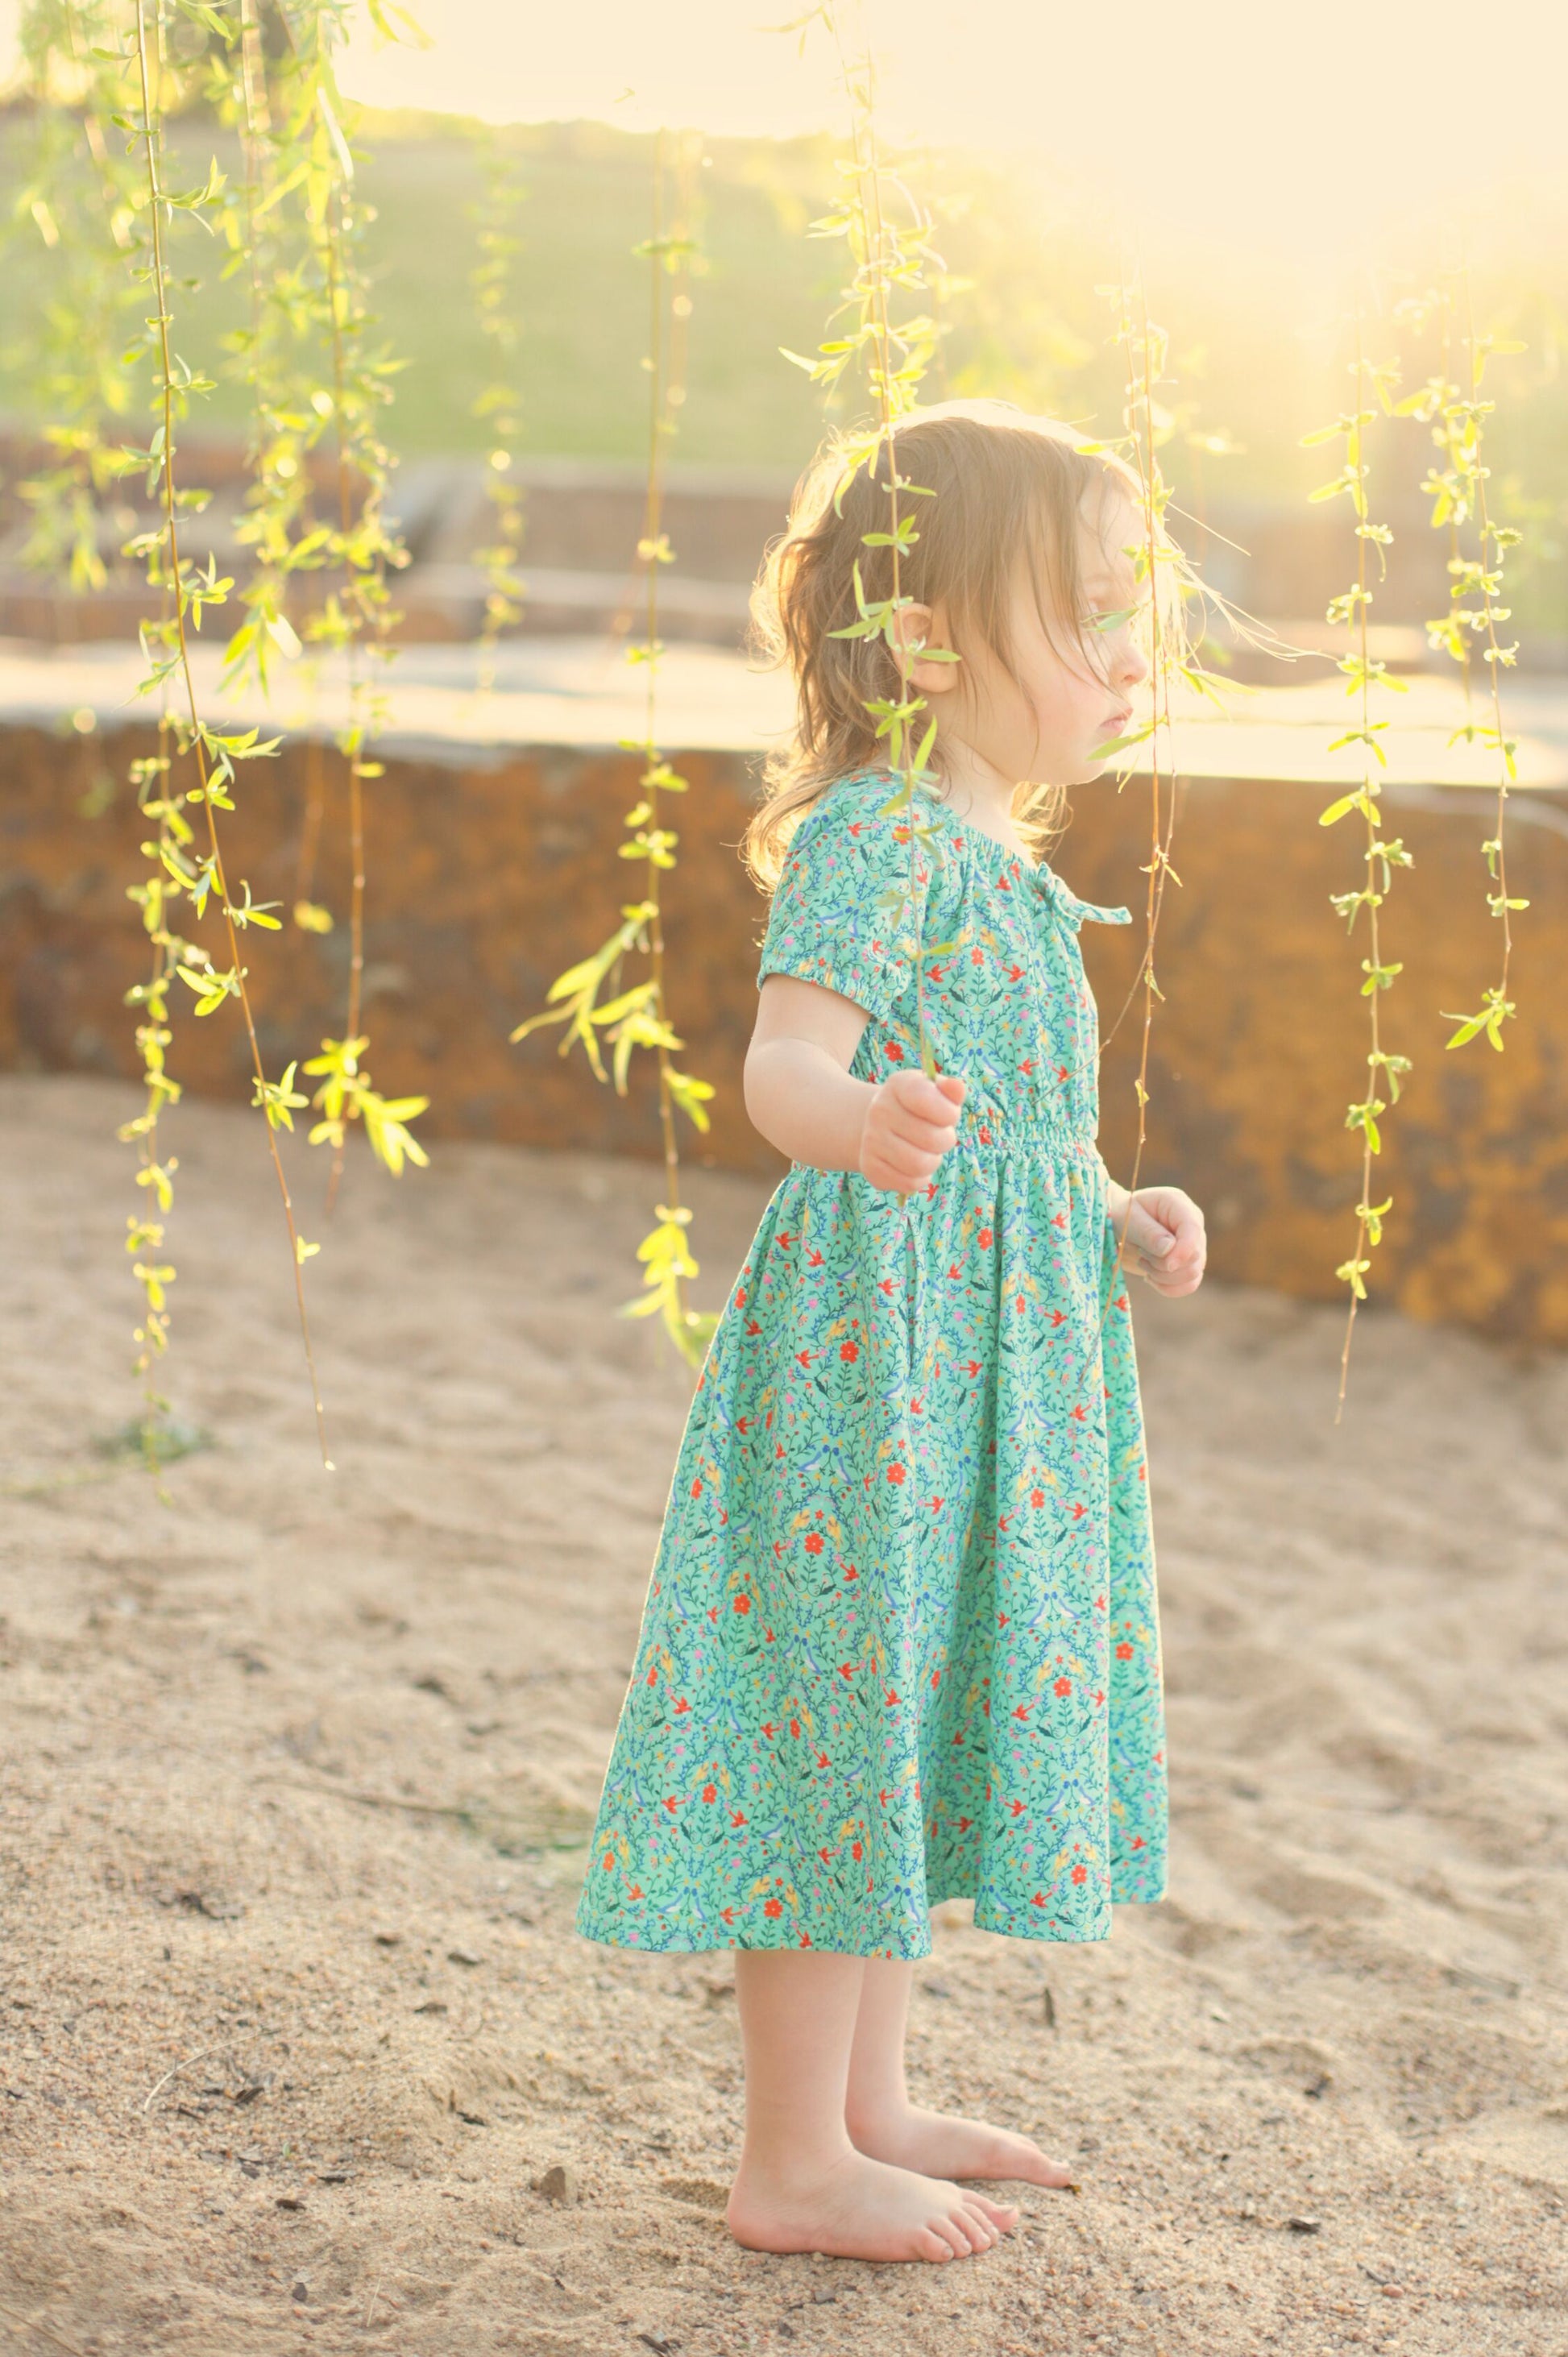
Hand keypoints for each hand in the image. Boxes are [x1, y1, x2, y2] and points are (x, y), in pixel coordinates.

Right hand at [858, 1070, 964, 1193]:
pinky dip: (919, 1178)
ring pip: (920, 1165)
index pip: (926, 1099)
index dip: (949, 1113)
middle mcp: (879, 1110)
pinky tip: (913, 1166)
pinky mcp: (870, 1167)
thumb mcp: (935, 1092)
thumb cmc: (917, 1109)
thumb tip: (957, 1087)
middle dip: (945, 1141)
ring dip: (933, 1162)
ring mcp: (871, 1140)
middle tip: (938, 1136)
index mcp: (898, 1085)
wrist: (879, 1126)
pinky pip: (909, 1183)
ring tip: (926, 1151)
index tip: (948, 1115)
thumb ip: (951, 1090)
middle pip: (932, 1139)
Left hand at [1110, 1184, 1205, 1295]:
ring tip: (1143, 1261)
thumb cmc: (1121, 1216)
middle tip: (1140, 1253)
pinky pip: (1189, 1285)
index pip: (1193, 1229)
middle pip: (1194, 1258)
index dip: (1183, 1251)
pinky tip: (1150, 1277)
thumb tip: (1170, 1249)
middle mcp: (1192, 1225)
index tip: (1167, 1265)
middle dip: (1164, 1264)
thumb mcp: (1128, 1219)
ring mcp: (1193, 1246)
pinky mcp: (1188, 1264)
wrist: (1117, 1227)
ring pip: (1192, 1274)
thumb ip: (1148, 1233)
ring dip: (1162, 1276)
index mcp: (1178, 1205)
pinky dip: (1168, 1288)